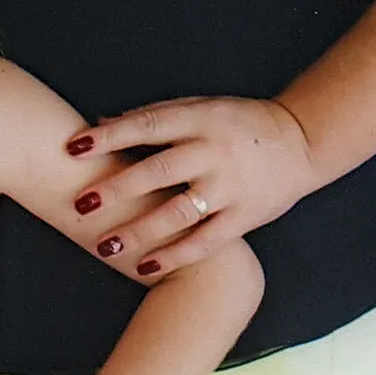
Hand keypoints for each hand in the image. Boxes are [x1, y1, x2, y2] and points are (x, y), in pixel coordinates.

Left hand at [66, 97, 317, 277]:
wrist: (302, 142)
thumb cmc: (236, 123)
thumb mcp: (197, 108)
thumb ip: (152, 117)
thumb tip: (100, 124)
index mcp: (199, 120)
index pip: (148, 126)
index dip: (110, 137)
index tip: (73, 147)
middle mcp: (213, 153)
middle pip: (159, 171)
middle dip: (117, 188)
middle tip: (80, 203)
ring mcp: (230, 187)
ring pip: (180, 213)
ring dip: (140, 231)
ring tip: (104, 245)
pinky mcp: (244, 216)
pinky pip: (206, 241)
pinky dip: (175, 256)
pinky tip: (145, 266)